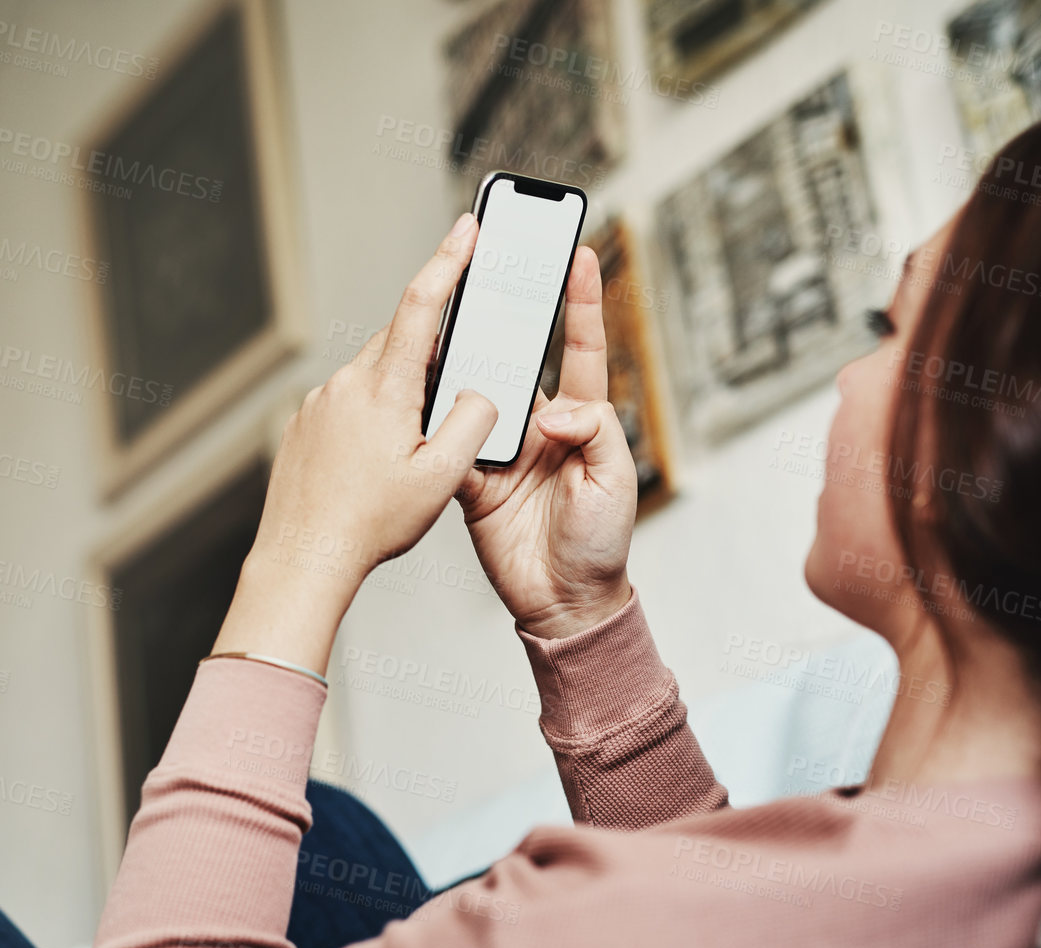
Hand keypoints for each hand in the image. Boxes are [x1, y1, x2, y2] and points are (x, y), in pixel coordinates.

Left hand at [212, 213, 499, 673]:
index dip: (449, 259)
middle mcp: (346, 384)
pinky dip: (373, 413)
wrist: (302, 557)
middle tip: (457, 386)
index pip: (421, 305)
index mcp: (384, 390)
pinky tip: (378, 459)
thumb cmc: (369, 525)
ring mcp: (319, 402)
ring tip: (414, 445)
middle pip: (400, 341)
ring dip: (402, 390)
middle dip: (433, 350)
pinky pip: (348, 399)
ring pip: (374, 373)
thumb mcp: (442, 478)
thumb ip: (473, 422)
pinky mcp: (304, 422)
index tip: (467, 228)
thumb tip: (479, 391)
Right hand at [456, 246, 637, 639]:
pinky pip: (448, 445)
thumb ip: (595, 432)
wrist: (564, 601)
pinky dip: (436, 427)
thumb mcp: (616, 481)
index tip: (577, 253)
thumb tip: (553, 408)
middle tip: (490, 273)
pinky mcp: (471, 480)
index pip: (580, 349)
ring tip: (447, 327)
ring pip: (475, 396)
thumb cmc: (602, 543)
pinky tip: (424, 397)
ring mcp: (502, 450)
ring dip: (462, 369)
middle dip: (504, 318)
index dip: (580, 301)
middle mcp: (539, 426)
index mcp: (582, 419)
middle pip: (516, 362)